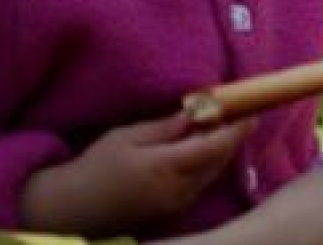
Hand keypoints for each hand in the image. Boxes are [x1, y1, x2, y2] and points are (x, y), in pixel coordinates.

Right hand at [22, 111, 254, 235]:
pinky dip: (207, 166)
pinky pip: (199, 185)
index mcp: (167, 167)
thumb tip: (196, 114)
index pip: (214, 146)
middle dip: (232, 138)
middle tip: (240, 115)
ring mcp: (176, 205)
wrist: (71, 210)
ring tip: (222, 129)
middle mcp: (178, 190)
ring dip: (220, 152)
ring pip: (211, 175)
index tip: (251, 111)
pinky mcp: (170, 213)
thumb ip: (165, 128)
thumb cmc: (95, 167)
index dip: (236, 129)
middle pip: (218, 161)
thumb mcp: (127, 137)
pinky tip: (201, 152)